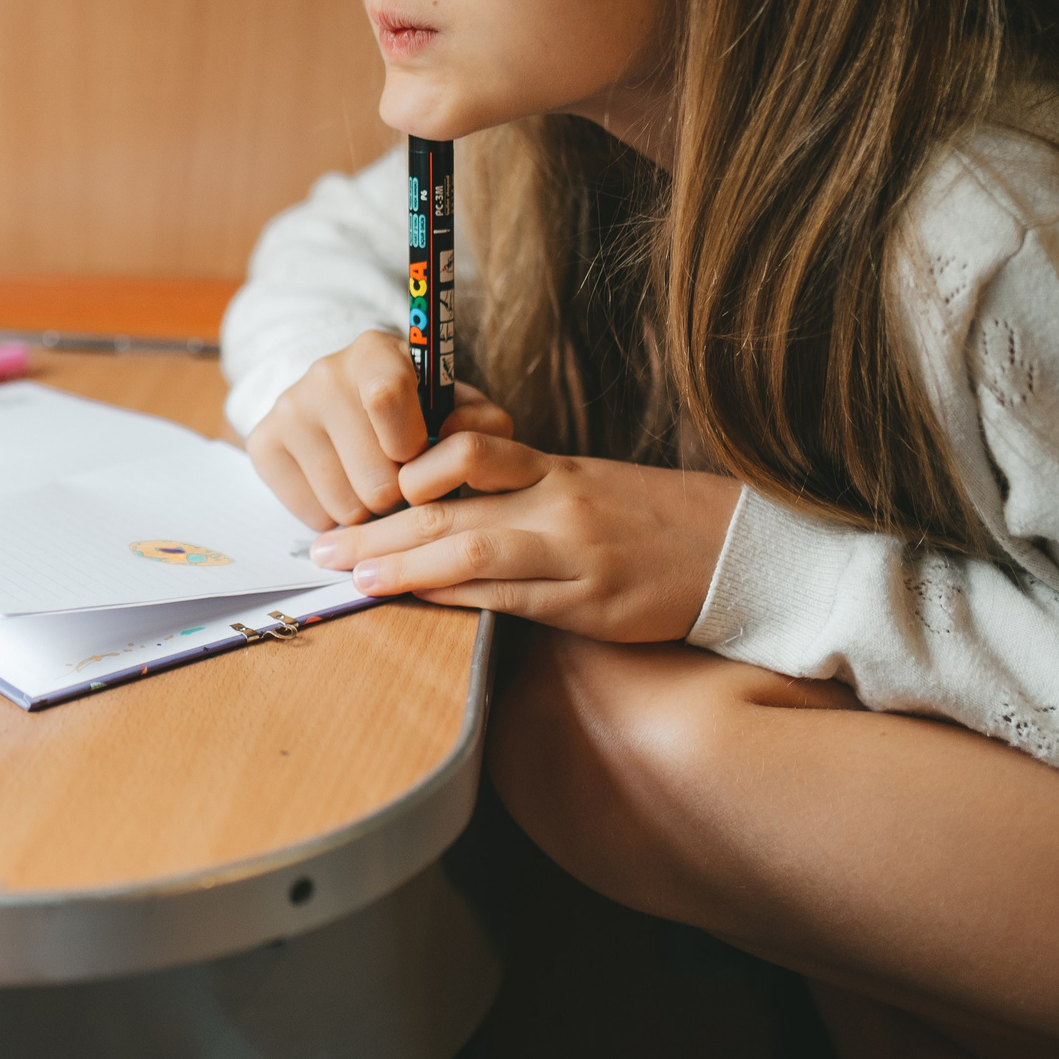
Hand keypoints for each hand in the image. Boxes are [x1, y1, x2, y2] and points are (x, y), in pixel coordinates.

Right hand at [247, 329, 511, 529]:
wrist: (345, 398)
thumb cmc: (415, 408)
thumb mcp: (454, 404)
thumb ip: (481, 423)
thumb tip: (464, 448)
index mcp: (375, 352)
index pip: (386, 396)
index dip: (409, 444)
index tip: (416, 454)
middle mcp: (324, 374)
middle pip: (374, 477)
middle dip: (398, 495)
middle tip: (401, 480)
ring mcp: (288, 409)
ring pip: (344, 506)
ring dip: (367, 511)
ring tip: (372, 485)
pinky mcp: (262, 444)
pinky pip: (311, 516)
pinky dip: (332, 517)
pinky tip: (341, 489)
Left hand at [305, 432, 740, 641]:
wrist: (738, 552)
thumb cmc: (648, 518)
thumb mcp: (582, 485)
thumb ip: (515, 490)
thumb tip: (432, 507)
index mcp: (551, 468)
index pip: (461, 455)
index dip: (399, 473)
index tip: (351, 491)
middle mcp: (557, 503)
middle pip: (446, 505)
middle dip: (376, 528)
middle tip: (319, 546)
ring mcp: (573, 554)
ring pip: (470, 550)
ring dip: (402, 565)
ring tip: (352, 577)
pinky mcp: (590, 604)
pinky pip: (509, 599)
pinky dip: (455, 599)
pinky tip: (418, 601)